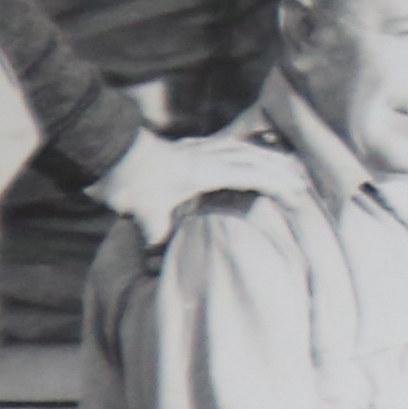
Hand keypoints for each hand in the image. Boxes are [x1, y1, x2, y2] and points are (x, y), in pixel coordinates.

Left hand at [94, 129, 310, 229]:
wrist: (105, 153)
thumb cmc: (128, 184)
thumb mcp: (144, 217)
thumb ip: (160, 238)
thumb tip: (163, 264)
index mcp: (203, 171)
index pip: (249, 174)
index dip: (275, 183)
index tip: (295, 195)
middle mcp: (205, 156)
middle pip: (252, 157)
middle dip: (279, 169)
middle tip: (301, 182)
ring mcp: (196, 149)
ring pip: (240, 147)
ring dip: (265, 156)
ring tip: (285, 164)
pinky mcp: (186, 147)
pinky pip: (225, 144)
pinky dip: (243, 148)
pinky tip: (245, 151)